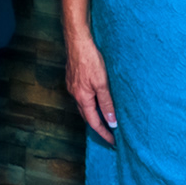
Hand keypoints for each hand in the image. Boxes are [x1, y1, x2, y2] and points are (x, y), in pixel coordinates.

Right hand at [65, 30, 116, 144]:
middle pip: (87, 116)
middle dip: (98, 126)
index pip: (94, 122)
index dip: (104, 133)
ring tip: (105, 119)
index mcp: (82, 98)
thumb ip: (107, 103)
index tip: (113, 142)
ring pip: (84, 106)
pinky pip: (82, 97)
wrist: (77, 42)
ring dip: (93, 115)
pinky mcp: (72, 79)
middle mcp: (75, 95)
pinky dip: (90, 104)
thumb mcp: (102, 83)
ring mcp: (72, 87)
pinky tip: (96, 100)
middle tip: (110, 134)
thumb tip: (111, 121)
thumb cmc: (90, 60)